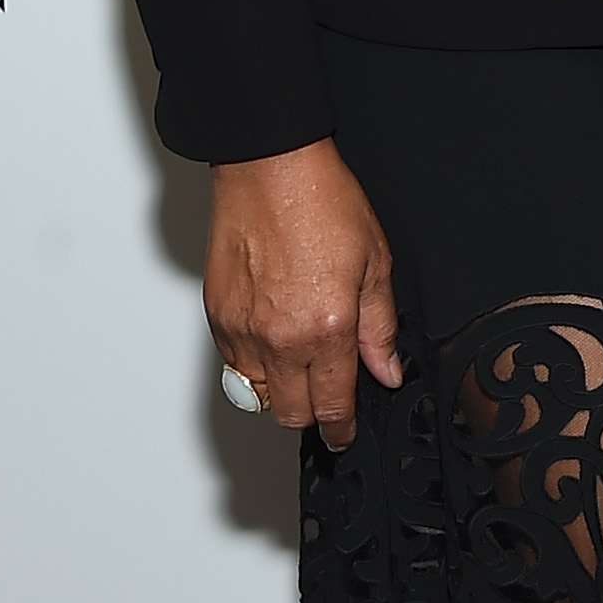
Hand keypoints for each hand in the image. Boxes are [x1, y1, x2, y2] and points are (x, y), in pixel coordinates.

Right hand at [205, 138, 402, 448]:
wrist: (270, 170)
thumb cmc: (324, 203)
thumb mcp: (376, 262)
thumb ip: (380, 327)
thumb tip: (387, 370)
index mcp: (327, 329)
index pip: (333, 405)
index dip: (342, 427)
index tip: (345, 433)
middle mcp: (280, 339)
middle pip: (291, 414)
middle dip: (313, 415)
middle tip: (329, 399)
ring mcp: (242, 332)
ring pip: (257, 397)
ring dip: (280, 393)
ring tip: (301, 368)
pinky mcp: (216, 319)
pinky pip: (233, 366)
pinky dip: (253, 367)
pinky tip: (274, 340)